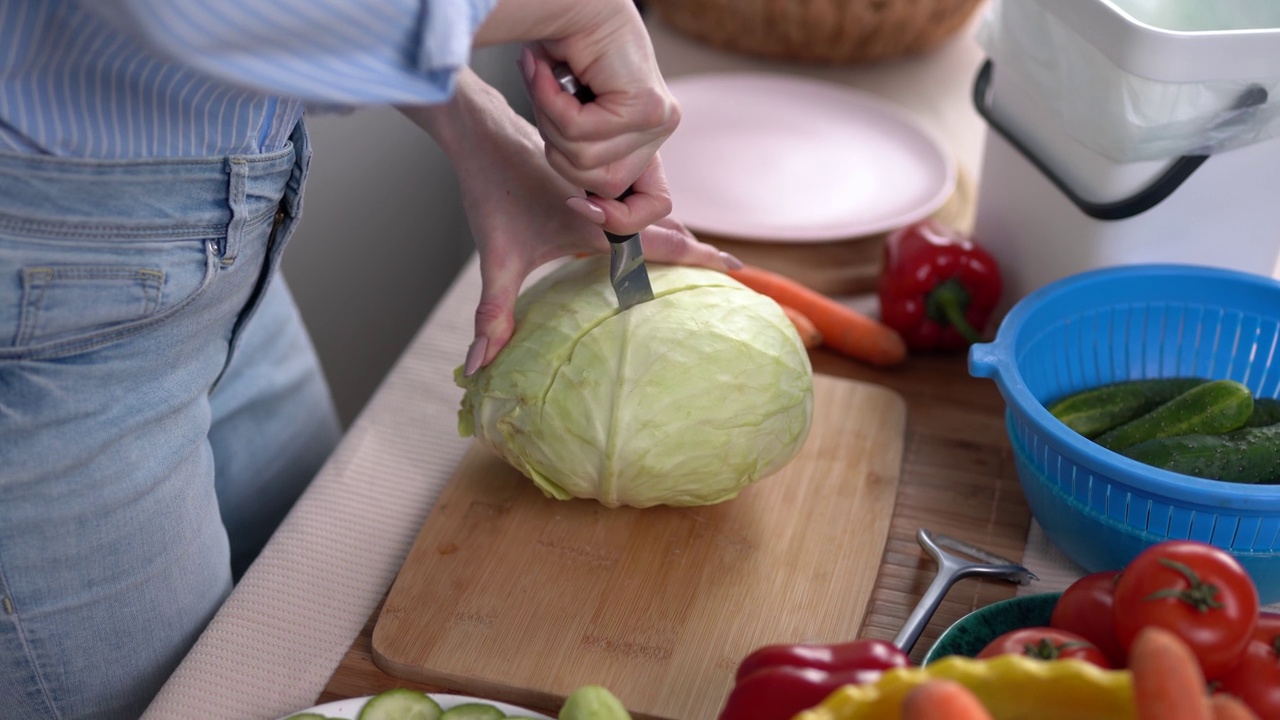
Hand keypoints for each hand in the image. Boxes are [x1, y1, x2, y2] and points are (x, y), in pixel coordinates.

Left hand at [401, 71, 737, 374]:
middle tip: (729, 270)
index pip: (667, 243)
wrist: (483, 130)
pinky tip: (646, 235)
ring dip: (676, 232)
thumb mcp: (496, 258)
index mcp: (605, 222)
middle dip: (697, 250)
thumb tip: (479, 366)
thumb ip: (493, 314)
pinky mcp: (594, 178)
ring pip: (654, 212)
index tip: (738, 269)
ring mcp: (608, 186)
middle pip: (671, 227)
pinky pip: (636, 201)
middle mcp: (616, 201)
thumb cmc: (493, 189)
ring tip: (696, 257)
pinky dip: (650, 219)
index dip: (702, 258)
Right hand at [477, 0, 680, 234]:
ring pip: (589, 163)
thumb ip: (579, 156)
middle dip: (561, 151)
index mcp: (644, 138)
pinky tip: (548, 71)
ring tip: (548, 81)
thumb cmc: (560, 50)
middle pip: (604, 186)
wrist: (568, 0)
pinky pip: (583, 133)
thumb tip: (583, 206)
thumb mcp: (568, 120)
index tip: (578, 206)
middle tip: (550, 104)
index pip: (654, 205)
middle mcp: (660, 129)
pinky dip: (550, 103)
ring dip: (551, 122)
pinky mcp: (648, 107)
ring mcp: (659, 119)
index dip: (617, 219)